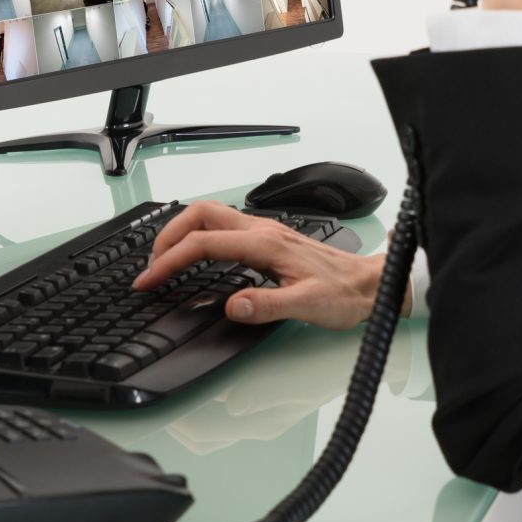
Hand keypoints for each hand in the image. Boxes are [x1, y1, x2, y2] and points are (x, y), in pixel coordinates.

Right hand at [131, 202, 384, 329]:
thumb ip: (268, 306)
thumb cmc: (345, 294)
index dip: (169, 261)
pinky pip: (223, 226)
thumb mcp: (308, 306)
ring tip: (165, 259)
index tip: (149, 280)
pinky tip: (197, 256)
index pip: (202, 244)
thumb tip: (234, 306)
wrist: (372, 284)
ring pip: (210, 215)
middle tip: (151, 266)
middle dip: (167, 236)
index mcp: (265, 244)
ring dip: (181, 233)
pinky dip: (199, 236)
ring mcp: (265, 231)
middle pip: (199, 215)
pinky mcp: (269, 238)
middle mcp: (262, 230)